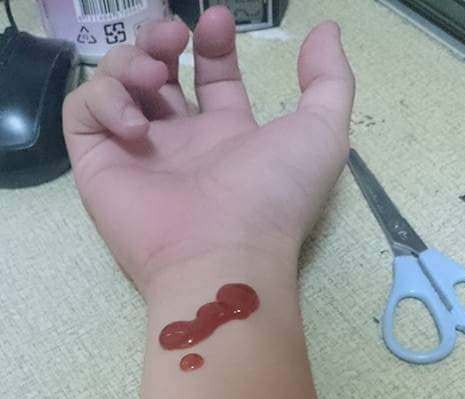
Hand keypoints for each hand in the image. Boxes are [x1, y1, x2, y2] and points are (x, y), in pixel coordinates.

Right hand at [63, 8, 353, 294]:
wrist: (226, 256)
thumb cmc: (274, 199)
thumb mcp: (323, 134)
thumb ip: (330, 80)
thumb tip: (326, 31)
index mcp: (229, 137)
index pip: (212, 76)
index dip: (212, 44)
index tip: (217, 21)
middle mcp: (180, 144)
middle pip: (157, 73)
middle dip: (160, 40)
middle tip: (174, 38)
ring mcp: (137, 155)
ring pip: (116, 84)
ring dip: (131, 63)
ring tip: (156, 77)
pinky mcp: (99, 167)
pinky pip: (82, 113)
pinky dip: (103, 100)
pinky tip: (136, 123)